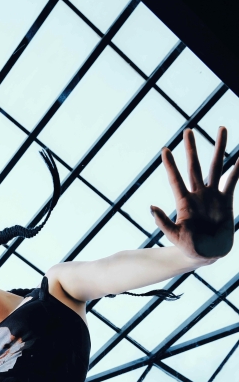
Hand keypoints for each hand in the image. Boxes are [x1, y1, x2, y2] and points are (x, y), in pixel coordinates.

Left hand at [151, 127, 238, 262]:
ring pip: (216, 167)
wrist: (207, 253)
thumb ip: (164, 223)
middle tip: (187, 131)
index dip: (171, 165)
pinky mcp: (226, 200)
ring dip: (219, 148)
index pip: (176, 180)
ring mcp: (212, 195)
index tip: (165, 150)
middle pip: (195, 167)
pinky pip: (232, 181)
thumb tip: (151, 208)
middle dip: (191, 149)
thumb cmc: (188, 246)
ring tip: (222, 128)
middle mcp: (198, 194)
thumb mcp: (174, 236)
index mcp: (184, 202)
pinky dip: (237, 169)